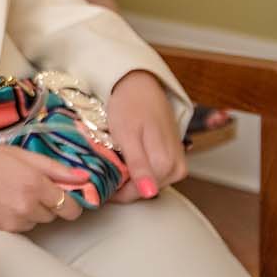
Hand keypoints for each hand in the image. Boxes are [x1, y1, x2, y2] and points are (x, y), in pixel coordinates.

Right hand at [0, 142, 88, 231]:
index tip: (64, 195)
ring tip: (11, 193)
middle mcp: (28, 205)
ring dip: (32, 212)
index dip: (70, 201)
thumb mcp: (18, 154)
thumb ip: (53, 167)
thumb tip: (82, 177)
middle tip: (30, 188)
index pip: (70, 206)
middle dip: (48, 203)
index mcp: (35, 183)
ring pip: (37, 222)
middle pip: (54, 215)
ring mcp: (14, 221)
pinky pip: (21, 228)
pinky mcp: (2, 231)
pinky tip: (2, 203)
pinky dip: (16, 219)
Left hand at [107, 70, 186, 201]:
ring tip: (114, 158)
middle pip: (145, 190)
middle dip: (123, 183)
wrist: (140, 83)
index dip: (116, 191)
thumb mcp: (127, 136)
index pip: (138, 193)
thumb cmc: (130, 105)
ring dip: (130, 177)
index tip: (98, 184)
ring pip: (150, 183)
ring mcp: (178, 162)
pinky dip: (140, 169)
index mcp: (166, 163)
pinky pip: (156, 173)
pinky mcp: (175, 156)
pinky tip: (127, 157)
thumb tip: (150, 193)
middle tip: (103, 168)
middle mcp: (177, 167)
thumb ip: (139, 166)